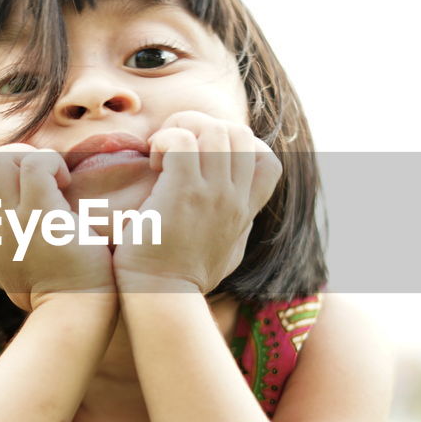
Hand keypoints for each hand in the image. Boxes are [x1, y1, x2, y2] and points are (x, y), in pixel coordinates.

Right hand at [0, 142, 117, 312]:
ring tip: (54, 179)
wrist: (73, 314)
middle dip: (11, 158)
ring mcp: (13, 221)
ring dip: (30, 157)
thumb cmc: (50, 294)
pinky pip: (35, 165)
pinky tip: (66, 183)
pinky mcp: (42, 215)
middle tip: (42, 178)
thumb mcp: (6, 269)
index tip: (14, 192)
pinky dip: (51, 163)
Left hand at [111, 111, 282, 293]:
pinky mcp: (183, 192)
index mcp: (245, 210)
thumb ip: (238, 225)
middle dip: (204, 126)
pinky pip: (182, 141)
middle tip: (174, 146)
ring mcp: (213, 193)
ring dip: (182, 129)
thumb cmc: (184, 277)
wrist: (160, 295)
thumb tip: (243, 212)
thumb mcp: (228, 250)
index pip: (267, 159)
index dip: (239, 146)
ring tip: (161, 152)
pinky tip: (152, 160)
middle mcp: (234, 198)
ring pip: (214, 130)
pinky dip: (165, 140)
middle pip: (239, 133)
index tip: (206, 158)